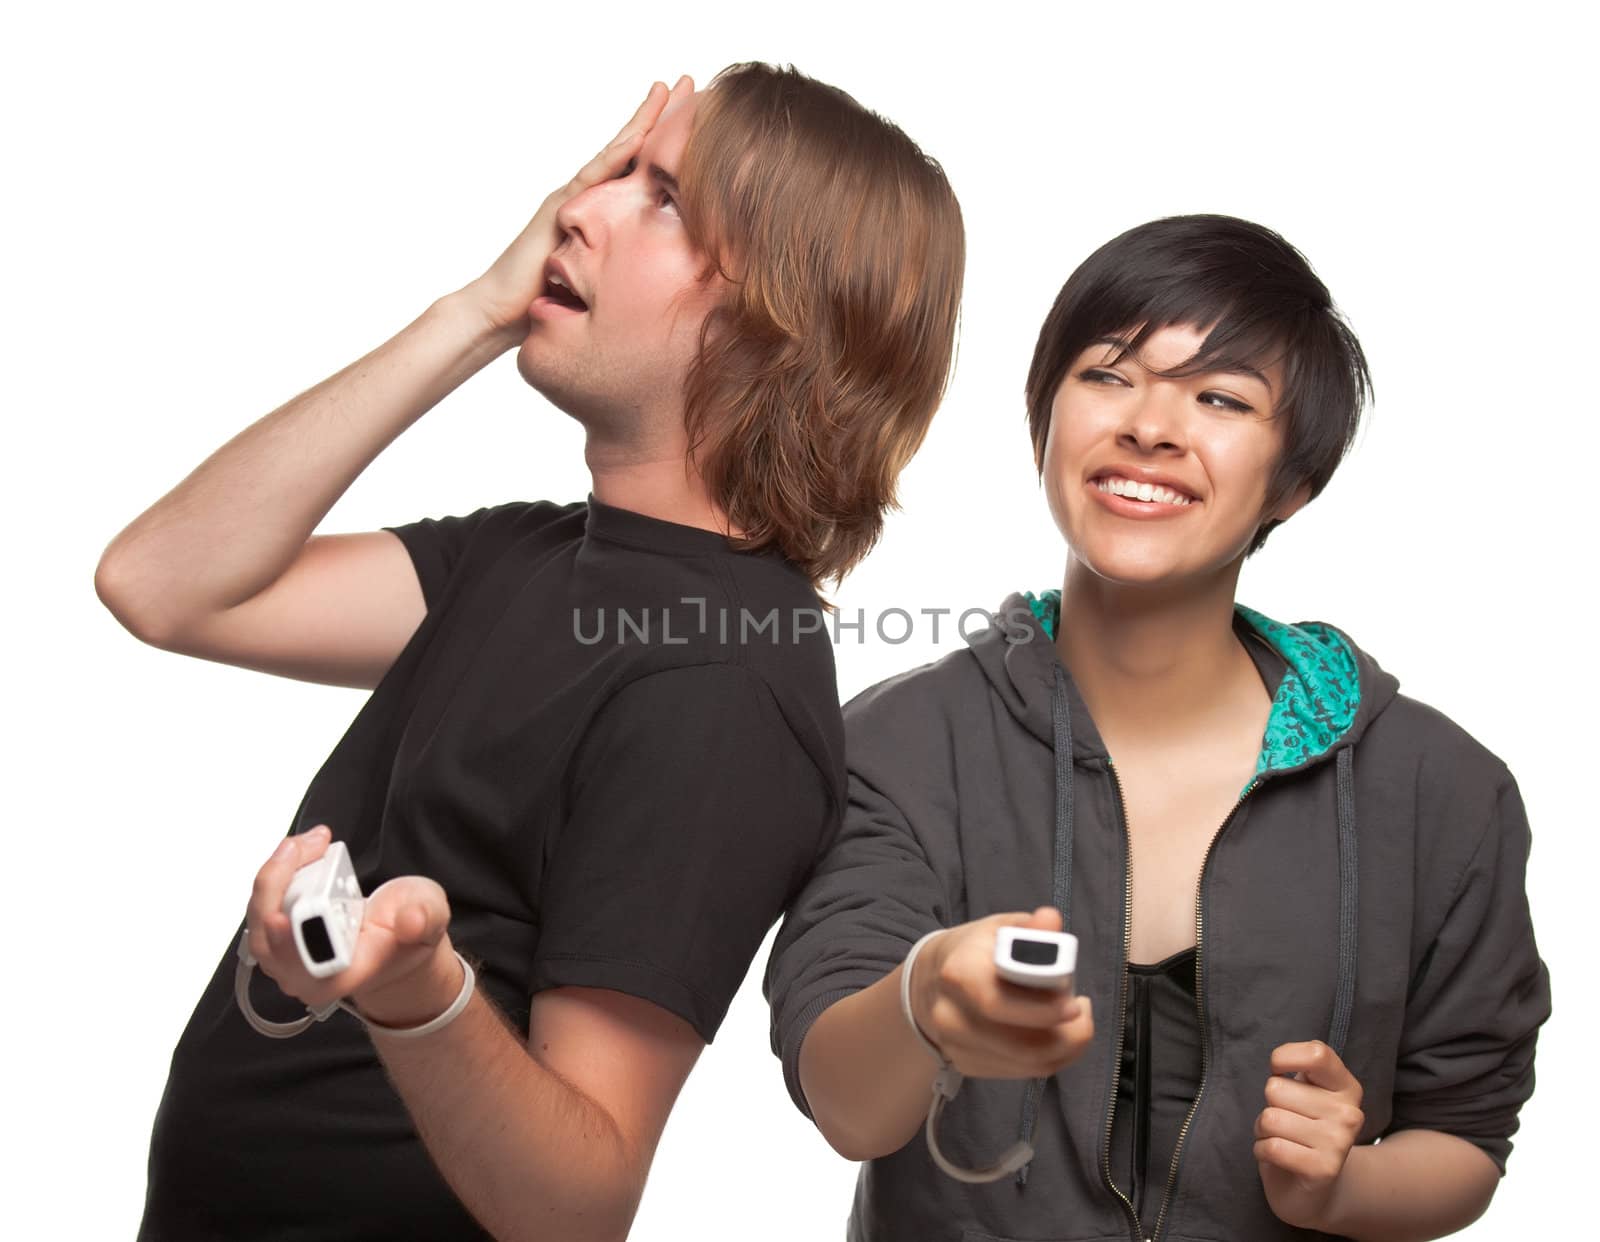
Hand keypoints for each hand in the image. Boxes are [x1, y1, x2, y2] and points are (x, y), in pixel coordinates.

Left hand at [245, 824, 461, 1027]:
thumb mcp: (431, 918)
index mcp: (343, 976)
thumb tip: (410, 921)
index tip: (281, 917)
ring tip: (312, 842)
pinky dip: (278, 873)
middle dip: (280, 884)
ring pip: (261, 916)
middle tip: (306, 846)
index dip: (288, 944)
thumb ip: (424, 919)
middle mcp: (306, 974)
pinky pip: (264, 904)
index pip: (305, 966)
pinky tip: (302, 851)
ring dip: (279, 872)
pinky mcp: (276, 937)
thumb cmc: (406, 934)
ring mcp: (286, 957)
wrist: (393, 940)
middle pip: (270, 937)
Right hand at [461, 75, 692, 334]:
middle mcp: (590, 197)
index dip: (668, 143)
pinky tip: (639, 134)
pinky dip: (619, 153)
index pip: (642, 168)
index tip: (698, 117)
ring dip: (643, 120)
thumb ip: (624, 267)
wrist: (502, 310)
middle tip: (690, 81)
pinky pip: (596, 175)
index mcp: (604, 212)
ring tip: (667, 90)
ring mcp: (575, 198)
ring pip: (617, 151)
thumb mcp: (602, 283)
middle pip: (632, 148)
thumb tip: (670, 279)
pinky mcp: (561, 208)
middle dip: (660, 115)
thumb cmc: (548, 303)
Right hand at [909, 906, 1093, 1078]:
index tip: (1077, 1002)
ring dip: (1065, 1049)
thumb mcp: (999, 929)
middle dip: (1066, 1036)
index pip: (999, 1002)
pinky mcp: (967, 1066)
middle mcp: (951, 1017)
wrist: (932, 982)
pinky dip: (1050, 1059)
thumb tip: (1051, 920)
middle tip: (1083, 1012)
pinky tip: (1056, 1036)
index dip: (1042, 1009)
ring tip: (1077, 1024)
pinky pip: (1021, 1072)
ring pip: (1026, 1064)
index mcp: (958, 974)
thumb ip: (1029, 928)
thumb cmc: (974, 951)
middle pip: (1019, 1044)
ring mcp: (957, 1047)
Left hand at [1254, 1040, 1366, 1229]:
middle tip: (1286, 1122)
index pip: (1316, 1053)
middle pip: (1276, 1088)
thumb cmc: (1302, 1128)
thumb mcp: (1306, 1092)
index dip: (1284, 1057)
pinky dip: (1262, 1151)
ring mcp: (1339, 1142)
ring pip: (1269, 1118)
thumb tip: (1279, 1062)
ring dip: (1263, 1131)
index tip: (1278, 1071)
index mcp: (1346, 1087)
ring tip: (1282, 1139)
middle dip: (1269, 1106)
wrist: (1316, 1189)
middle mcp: (1349, 1113)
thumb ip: (1300, 1068)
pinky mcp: (1323, 1169)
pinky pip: (1271, 1147)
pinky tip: (1278, 1157)